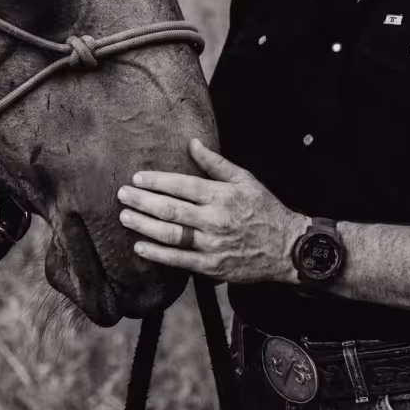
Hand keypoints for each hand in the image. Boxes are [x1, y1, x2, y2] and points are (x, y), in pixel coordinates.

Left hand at [117, 139, 309, 283]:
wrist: (286, 248)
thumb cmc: (264, 209)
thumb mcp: (245, 179)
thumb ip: (215, 163)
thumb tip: (192, 143)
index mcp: (222, 195)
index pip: (182, 185)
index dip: (156, 181)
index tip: (137, 178)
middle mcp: (214, 219)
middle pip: (170, 209)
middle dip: (142, 201)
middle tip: (122, 195)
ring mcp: (212, 245)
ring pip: (170, 234)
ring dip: (143, 225)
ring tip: (125, 217)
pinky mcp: (212, 266)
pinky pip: (179, 260)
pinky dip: (157, 254)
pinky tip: (141, 246)